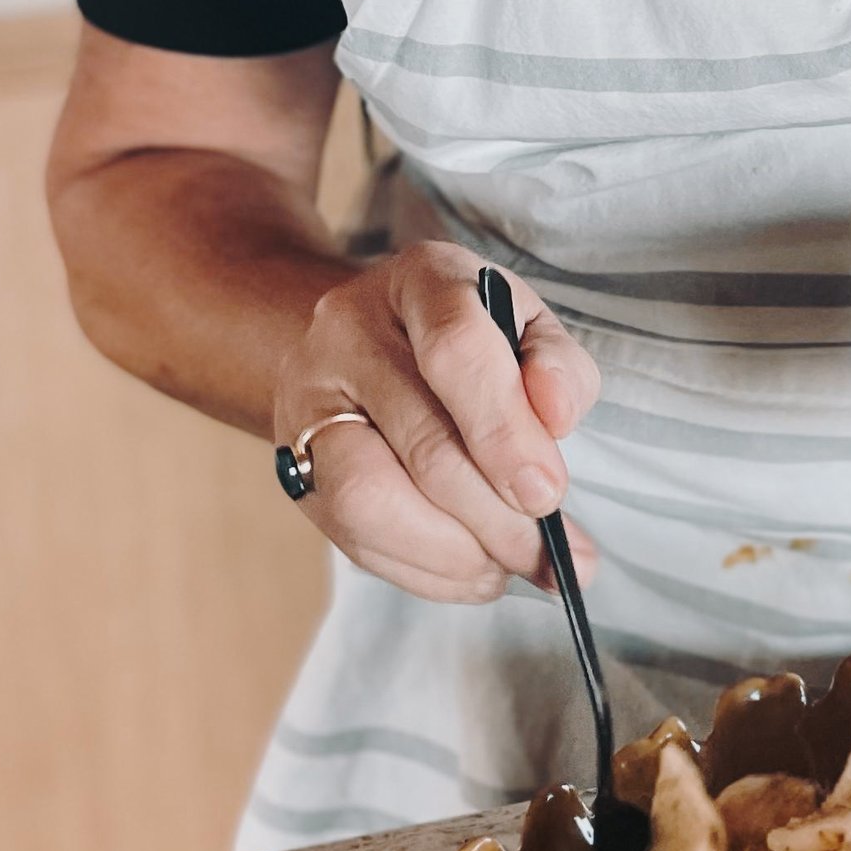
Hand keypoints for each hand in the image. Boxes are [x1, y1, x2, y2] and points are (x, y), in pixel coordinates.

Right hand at [274, 242, 601, 603]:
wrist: (366, 343)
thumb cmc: (465, 340)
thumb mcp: (525, 327)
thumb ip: (557, 367)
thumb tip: (557, 418)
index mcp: (421, 280)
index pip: (456, 348)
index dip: (505, 430)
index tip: (548, 493)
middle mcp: (349, 331)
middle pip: (421, 440)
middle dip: (496, 516)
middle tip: (547, 555)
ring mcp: (309, 400)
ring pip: (370, 498)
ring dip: (454, 552)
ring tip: (508, 565)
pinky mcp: (293, 465)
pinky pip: (351, 536)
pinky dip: (423, 570)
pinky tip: (471, 571)